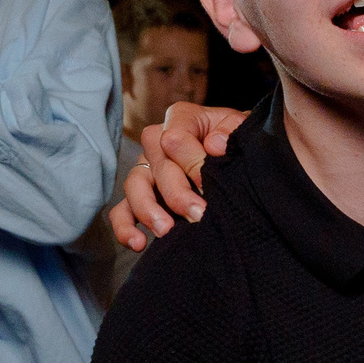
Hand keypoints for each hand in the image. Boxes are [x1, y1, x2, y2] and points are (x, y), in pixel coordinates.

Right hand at [108, 103, 251, 251]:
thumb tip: (214, 144)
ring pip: (134, 186)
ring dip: (148, 210)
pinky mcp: (142, 197)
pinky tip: (138, 243)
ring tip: (166, 230)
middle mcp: (158, 142)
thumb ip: (231, 130)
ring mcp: (147, 169)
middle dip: (177, 193)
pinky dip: (125, 228)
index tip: (208, 184)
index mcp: (182, 119)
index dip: (191, 161)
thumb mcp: (242, 128)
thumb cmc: (238, 142)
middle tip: (198, 214)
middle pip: (156, 165)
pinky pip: (121, 211)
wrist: (240, 161)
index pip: (174, 137)